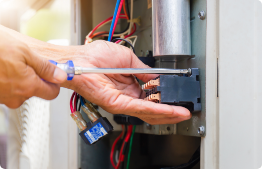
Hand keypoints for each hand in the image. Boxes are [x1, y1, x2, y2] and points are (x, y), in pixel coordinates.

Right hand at [0, 32, 66, 107]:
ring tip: (10, 64)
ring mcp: (3, 98)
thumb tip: (61, 76)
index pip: (52, 93)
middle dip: (35, 79)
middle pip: (35, 92)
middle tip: (27, 64)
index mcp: (28, 87)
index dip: (54, 83)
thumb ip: (46, 68)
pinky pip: (7, 92)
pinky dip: (8, 82)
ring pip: (20, 92)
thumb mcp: (26, 53)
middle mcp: (16, 97)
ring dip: (20, 80)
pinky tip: (2, 69)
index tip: (52, 75)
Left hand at [64, 40, 190, 124]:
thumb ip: (144, 70)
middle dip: (170, 110)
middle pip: (151, 108)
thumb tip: (157, 76)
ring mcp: (122, 101)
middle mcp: (127, 95)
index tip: (178, 96)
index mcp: (130, 84)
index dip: (165, 97)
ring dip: (167, 112)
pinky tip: (170, 110)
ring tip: (182, 113)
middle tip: (185, 110)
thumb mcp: (128, 59)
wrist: (82, 59)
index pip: (151, 95)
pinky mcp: (117, 104)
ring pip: (149, 111)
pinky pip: (141, 108)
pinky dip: (157, 110)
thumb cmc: (96, 57)